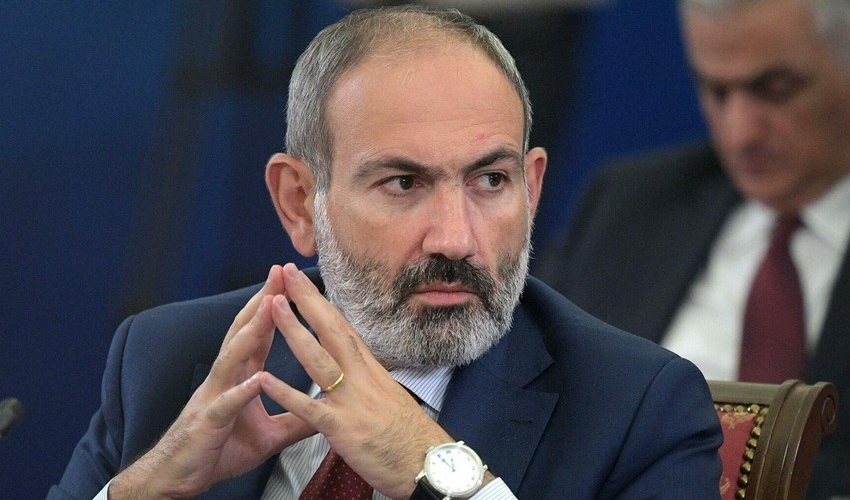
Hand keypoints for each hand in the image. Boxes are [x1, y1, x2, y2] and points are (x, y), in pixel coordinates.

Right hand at [110, 265, 312, 498]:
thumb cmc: (219, 450)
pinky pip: (226, 405)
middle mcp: (226, 379)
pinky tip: (256, 381)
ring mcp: (214, 397)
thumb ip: (297, 418)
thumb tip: (330, 410)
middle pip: (245, 332)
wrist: (179, 479)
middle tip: (279, 273)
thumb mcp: (269, 435)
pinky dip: (240, 392)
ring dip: (251, 332)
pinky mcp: (208, 423)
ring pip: (233, 358)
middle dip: (262, 301)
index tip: (290, 281)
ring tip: (269, 307)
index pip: (259, 335)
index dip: (273, 308)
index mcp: (240, 377)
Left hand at [260, 263, 453, 498]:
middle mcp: (362, 377)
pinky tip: (264, 379)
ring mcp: (351, 401)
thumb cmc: (410, 434)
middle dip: (307, 301)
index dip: (322, 303)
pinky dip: (286, 393)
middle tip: (286, 274)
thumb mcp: (389, 396)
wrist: (428, 462)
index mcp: (371, 369)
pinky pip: (309, 408)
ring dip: (293, 331)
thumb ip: (367, 379)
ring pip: (318, 359)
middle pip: (331, 331)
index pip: (343, 328)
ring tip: (272, 307)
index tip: (304, 280)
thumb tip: (356, 365)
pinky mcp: (342, 429)